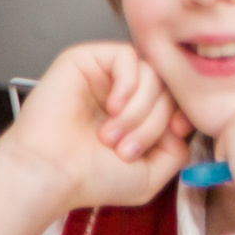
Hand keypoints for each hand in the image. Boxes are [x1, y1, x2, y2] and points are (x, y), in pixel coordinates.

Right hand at [0, 41, 191, 216]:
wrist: (50, 174)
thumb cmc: (90, 178)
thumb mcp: (149, 177)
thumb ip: (178, 152)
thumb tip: (184, 126)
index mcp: (137, 115)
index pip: (176, 98)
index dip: (181, 113)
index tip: (175, 133)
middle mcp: (123, 92)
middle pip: (167, 87)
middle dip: (154, 122)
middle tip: (126, 149)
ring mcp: (105, 75)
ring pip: (151, 73)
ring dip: (139, 110)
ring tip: (111, 136)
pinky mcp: (87, 59)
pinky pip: (128, 56)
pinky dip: (128, 84)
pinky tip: (111, 107)